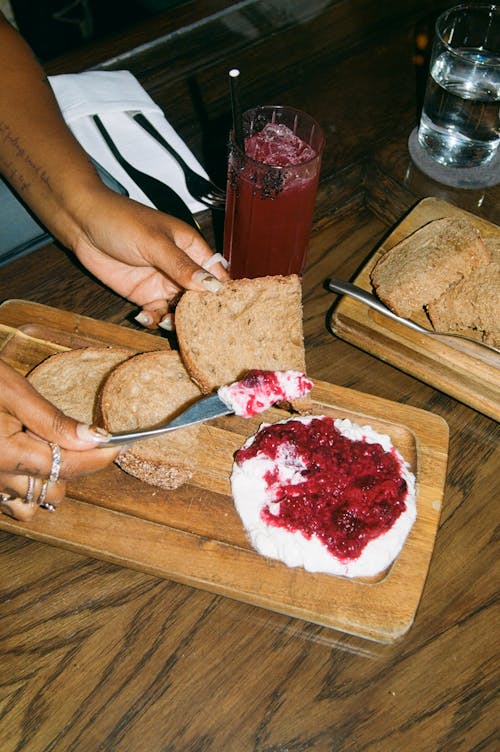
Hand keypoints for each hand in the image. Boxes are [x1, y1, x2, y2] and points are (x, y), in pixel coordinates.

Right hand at [0, 359, 118, 520]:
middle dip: (72, 467)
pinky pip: (10, 502)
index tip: (118, 444)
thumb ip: (51, 420)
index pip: (68, 467)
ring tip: (44, 448)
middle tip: (75, 437)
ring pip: (32, 504)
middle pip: (55, 490)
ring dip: (48, 482)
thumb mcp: (10, 390)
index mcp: (4, 454)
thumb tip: (94, 437)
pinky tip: (24, 460)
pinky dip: (25, 488)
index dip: (99, 457)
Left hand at [72, 189, 229, 328]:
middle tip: (194, 325)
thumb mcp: (155, 244)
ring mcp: (163, 282)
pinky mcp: (144, 294)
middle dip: (199, 312)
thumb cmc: (120, 221)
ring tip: (167, 322)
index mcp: (191, 247)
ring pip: (180, 309)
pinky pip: (157, 313)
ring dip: (176, 319)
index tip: (224, 312)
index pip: (217, 274)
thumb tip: (212, 286)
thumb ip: (182, 267)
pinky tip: (144, 318)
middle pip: (201, 297)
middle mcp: (181, 267)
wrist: (82, 223)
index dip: (222, 293)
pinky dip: (154, 320)